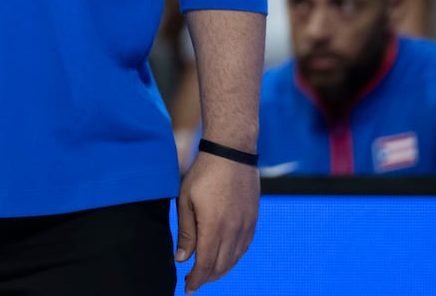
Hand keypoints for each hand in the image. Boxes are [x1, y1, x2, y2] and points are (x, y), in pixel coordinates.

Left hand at [174, 150, 259, 292]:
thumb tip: (182, 259)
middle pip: (220, 266)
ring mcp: (246, 227)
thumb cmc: (203, 173)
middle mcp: (233, 232)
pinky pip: (243, 248)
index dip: (196, 280)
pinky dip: (233, 258)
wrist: (231, 152)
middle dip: (206, 278)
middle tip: (194, 281)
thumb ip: (185, 232)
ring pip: (233, 259)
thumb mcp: (185, 199)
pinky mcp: (253, 220)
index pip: (206, 265)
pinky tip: (225, 258)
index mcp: (214, 228)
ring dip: (220, 270)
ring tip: (206, 273)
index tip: (188, 288)